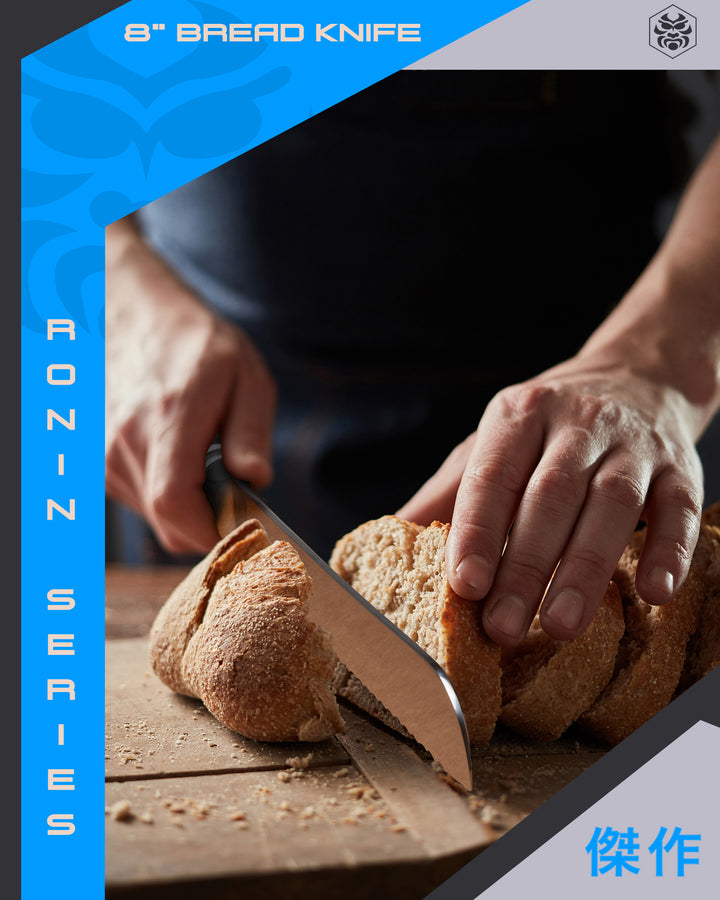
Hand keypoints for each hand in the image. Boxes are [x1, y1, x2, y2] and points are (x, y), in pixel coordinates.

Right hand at [105, 219, 276, 553]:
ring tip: (204, 461)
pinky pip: (138, 500)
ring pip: (153, 515)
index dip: (209, 530)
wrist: (137, 316)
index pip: (175, 503)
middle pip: (167, 520)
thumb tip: (256, 481)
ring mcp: (104, 450)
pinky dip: (165, 493)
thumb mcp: (247, 377)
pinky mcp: (96, 459)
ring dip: (187, 506)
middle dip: (208, 522)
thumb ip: (250, 432)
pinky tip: (178, 458)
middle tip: (236, 495)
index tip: (241, 527)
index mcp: (170, 415)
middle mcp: (126, 438)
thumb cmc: (199, 345)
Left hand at [397, 355, 703, 646]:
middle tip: (504, 627)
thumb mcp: (493, 441)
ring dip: (586, 567)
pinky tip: (654, 593)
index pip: (493, 475)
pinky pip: (679, 508)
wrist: (636, 376)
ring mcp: (632, 444)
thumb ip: (449, 490)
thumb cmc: (548, 427)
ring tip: (562, 626)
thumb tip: (392, 536)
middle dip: (525, 565)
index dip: (477, 530)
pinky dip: (670, 551)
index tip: (464, 584)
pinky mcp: (680, 466)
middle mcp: (576, 423)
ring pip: (612, 504)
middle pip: (550, 496)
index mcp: (519, 414)